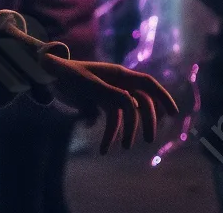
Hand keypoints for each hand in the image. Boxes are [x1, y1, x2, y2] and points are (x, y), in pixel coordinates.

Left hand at [38, 53, 178, 153]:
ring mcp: (109, 94)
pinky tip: (103, 148)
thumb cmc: (68, 74)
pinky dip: (109, 134)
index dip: (163, 97)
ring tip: (122, 148)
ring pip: (126, 116)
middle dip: (147, 122)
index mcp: (118, 75)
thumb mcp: (89, 84)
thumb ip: (111, 93)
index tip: (174, 114)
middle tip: (148, 141)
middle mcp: (117, 84)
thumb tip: (133, 105)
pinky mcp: (99, 104)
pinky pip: (110, 121)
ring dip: (125, 132)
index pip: (147, 84)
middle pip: (141, 103)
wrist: (48, 74)